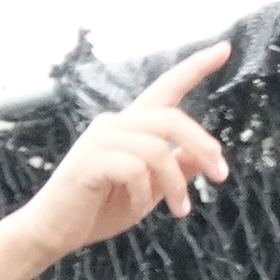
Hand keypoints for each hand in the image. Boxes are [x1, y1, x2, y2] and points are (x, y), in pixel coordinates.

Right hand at [0, 41, 231, 279]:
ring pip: (158, 149)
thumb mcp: (150, 190)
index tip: (225, 48)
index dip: (195, 67)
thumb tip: (208, 157)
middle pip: (173, 119)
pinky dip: (145, 194)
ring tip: (180, 210)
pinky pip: (135, 169)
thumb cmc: (100, 208)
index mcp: (130, 126)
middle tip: (221, 176)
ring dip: (177, 184)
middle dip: (204, 146)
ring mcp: (99, 139)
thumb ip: (176, 169)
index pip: (166, 88)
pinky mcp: (89, 160)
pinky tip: (138, 207)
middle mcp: (113, 124)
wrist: (54, 231)